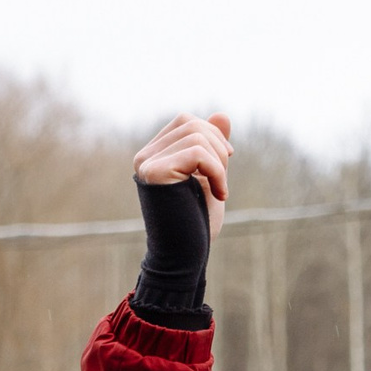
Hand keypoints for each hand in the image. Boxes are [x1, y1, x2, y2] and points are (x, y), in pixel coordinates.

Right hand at [134, 113, 231, 238]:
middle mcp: (145, 157)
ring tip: (220, 192)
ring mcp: (147, 164)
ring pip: (196, 135)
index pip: (186, 122)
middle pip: (191, 124)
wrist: (186, 256)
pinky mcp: (155, 173)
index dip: (212, 136)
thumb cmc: (197, 222)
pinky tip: (220, 195)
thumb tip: (222, 114)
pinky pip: (197, 152)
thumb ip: (214, 147)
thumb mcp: (211, 177)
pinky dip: (218, 172)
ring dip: (220, 164)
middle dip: (218, 147)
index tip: (225, 162)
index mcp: (154, 155)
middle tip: (223, 180)